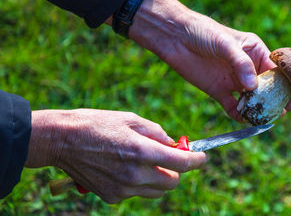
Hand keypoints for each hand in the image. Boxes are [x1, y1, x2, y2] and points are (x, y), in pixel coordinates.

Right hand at [25, 109, 206, 202]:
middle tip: (169, 157)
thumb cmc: (97, 124)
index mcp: (142, 151)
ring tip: (144, 161)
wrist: (62, 140)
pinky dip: (139, 183)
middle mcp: (135, 174)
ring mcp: (123, 188)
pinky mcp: (112, 197)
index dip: (197, 161)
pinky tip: (126, 168)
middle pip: (172, 183)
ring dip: (159, 178)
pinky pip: (136, 193)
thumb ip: (157, 132)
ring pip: (156, 191)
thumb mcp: (131, 119)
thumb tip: (173, 144)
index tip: (202, 157)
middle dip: (176, 171)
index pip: (182, 163)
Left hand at [128, 0, 290, 120]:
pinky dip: (238, 113)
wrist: (175, 37)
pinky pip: (232, 105)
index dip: (285, 85)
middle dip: (273, 100)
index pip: (275, 70)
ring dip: (256, 109)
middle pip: (265, 87)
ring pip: (250, 99)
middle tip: (280, 112)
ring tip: (263, 119)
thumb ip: (241, 64)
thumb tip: (252, 87)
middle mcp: (246, 67)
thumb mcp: (225, 43)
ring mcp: (232, 80)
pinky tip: (242, 119)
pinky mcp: (218, 90)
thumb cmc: (203, 32)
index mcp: (253, 51)